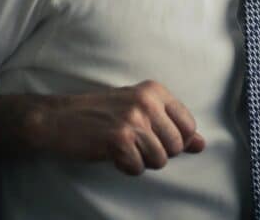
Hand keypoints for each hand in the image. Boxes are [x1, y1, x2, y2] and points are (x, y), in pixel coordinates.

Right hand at [28, 80, 205, 174]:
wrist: (57, 118)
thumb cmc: (100, 115)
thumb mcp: (139, 111)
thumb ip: (173, 126)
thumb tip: (202, 145)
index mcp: (156, 91)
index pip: (189, 125)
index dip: (176, 140)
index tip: (155, 138)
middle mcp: (148, 102)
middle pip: (176, 146)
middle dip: (158, 153)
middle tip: (134, 144)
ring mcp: (134, 119)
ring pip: (160, 159)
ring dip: (141, 161)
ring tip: (123, 148)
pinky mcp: (119, 139)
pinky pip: (138, 167)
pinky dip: (126, 167)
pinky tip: (113, 154)